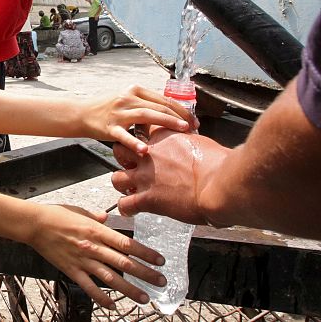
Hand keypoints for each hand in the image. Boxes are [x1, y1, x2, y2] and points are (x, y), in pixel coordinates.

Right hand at [31, 204, 166, 307]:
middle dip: (145, 273)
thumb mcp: (80, 211)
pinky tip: (112, 305)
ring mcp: (83, 260)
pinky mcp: (72, 270)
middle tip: (160, 281)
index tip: (159, 260)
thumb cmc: (56, 215)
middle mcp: (93, 247)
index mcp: (97, 230)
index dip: (145, 253)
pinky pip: (89, 287)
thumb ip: (96, 218)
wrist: (34, 224)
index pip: (127, 243)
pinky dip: (101, 298)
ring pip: (111, 278)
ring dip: (129, 289)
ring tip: (144, 298)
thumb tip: (107, 219)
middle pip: (124, 263)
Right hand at [83, 85, 198, 155]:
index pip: (163, 98)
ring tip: (181, 130)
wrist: (81, 113)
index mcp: (134, 90)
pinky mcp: (109, 127)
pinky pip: (124, 136)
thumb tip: (170, 112)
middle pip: (158, 105)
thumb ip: (145, 104)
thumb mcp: (126, 100)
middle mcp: (127, 98)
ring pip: (146, 115)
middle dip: (179, 116)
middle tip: (194, 127)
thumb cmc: (106, 109)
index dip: (181, 109)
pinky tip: (145, 150)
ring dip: (166, 122)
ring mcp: (118, 113)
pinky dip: (135, 142)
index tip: (193, 120)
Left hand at [111, 127, 229, 224]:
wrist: (221, 185)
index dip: (142, 135)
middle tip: (131, 165)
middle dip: (123, 158)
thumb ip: (189, 141)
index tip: (145, 142)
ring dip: (121, 184)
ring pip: (116, 178)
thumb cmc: (220, 165)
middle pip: (120, 151)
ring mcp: (146, 177)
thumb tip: (192, 144)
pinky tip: (130, 210)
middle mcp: (149, 156)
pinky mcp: (148, 199)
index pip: (142, 128)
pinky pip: (125, 204)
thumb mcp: (202, 142)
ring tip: (128, 188)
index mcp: (163, 137)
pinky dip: (126, 208)